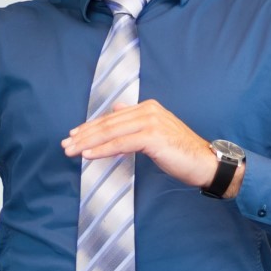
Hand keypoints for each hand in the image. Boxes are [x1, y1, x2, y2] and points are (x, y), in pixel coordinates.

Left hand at [62, 100, 230, 195]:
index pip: (112, 117)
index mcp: (148, 107)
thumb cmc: (181, 152)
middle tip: (66, 143)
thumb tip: (117, 108)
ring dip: (88, 142)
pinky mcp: (152, 137)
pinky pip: (120, 144)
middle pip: (108, 123)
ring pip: (111, 132)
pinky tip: (88, 155)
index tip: (74, 135)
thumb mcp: (156, 132)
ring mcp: (150, 122)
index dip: (91, 126)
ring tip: (71, 150)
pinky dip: (102, 149)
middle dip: (84, 134)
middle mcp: (148, 110)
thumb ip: (136, 120)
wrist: (205, 163)